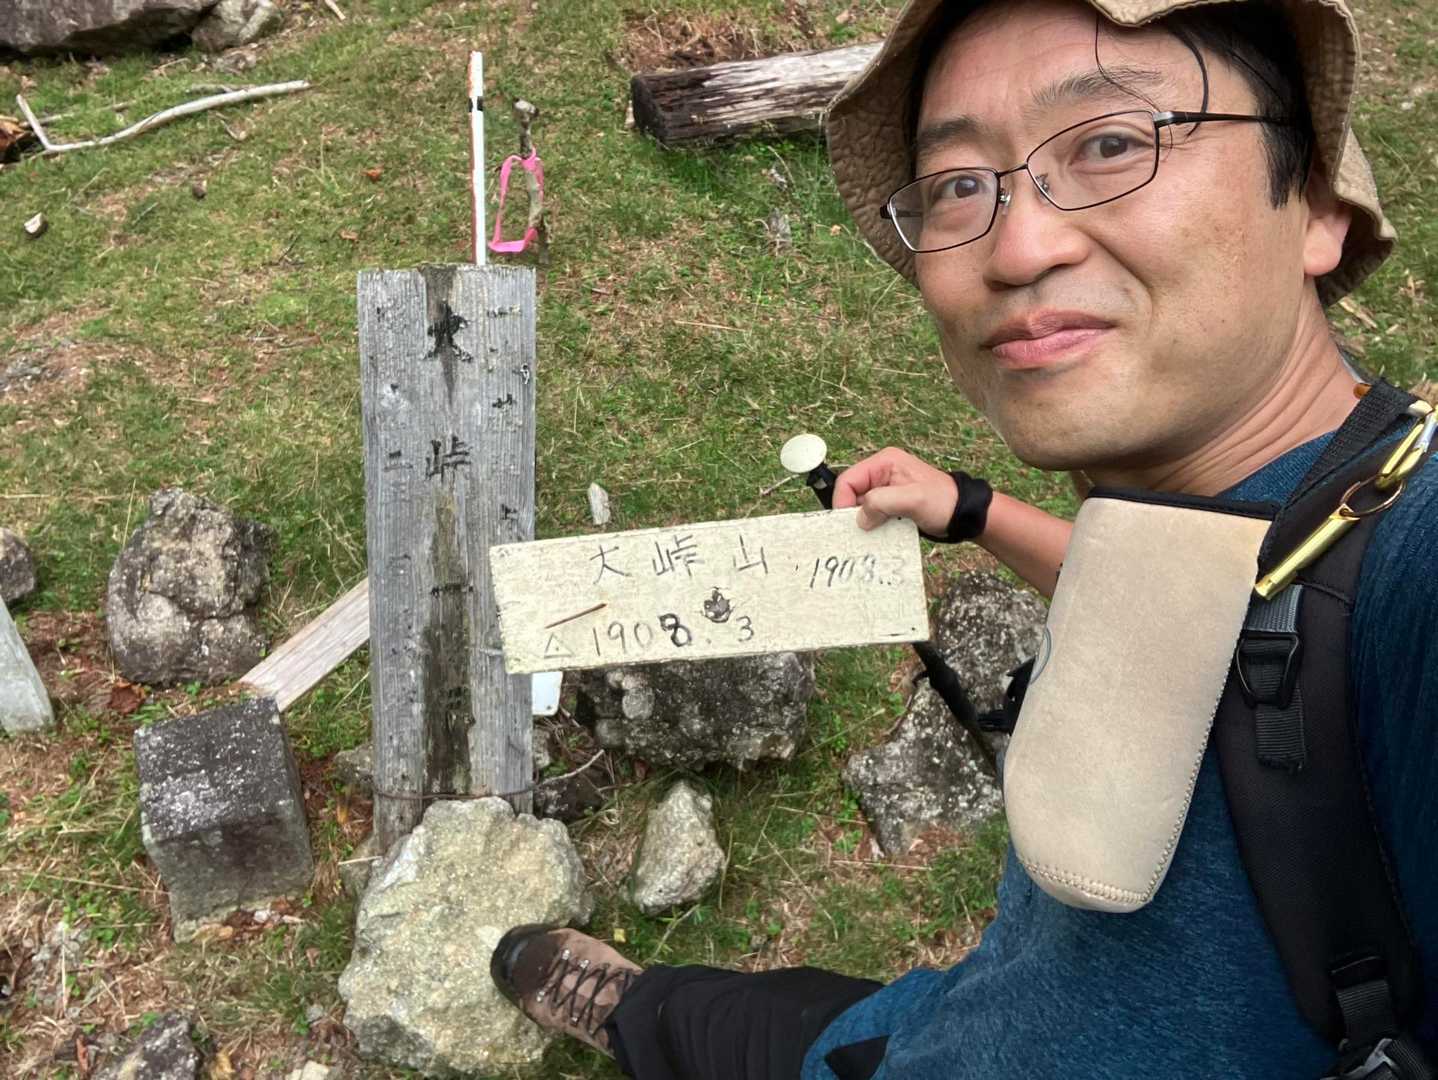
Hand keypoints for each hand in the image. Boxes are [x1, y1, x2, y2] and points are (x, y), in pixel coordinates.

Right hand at [833, 447, 958, 534]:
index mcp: (884, 462)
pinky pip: (873, 514)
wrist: (963, 514)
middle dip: (853, 513)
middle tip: (858, 532)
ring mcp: (886, 489)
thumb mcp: (912, 499)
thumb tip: (860, 518)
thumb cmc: (943, 501)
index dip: (843, 501)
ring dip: (864, 521)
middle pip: (852, 493)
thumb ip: (882, 503)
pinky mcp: (891, 503)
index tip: (847, 523)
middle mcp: (882, 473)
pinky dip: (873, 525)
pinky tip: (881, 534)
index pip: (848, 479)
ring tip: (871, 534)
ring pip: (861, 506)